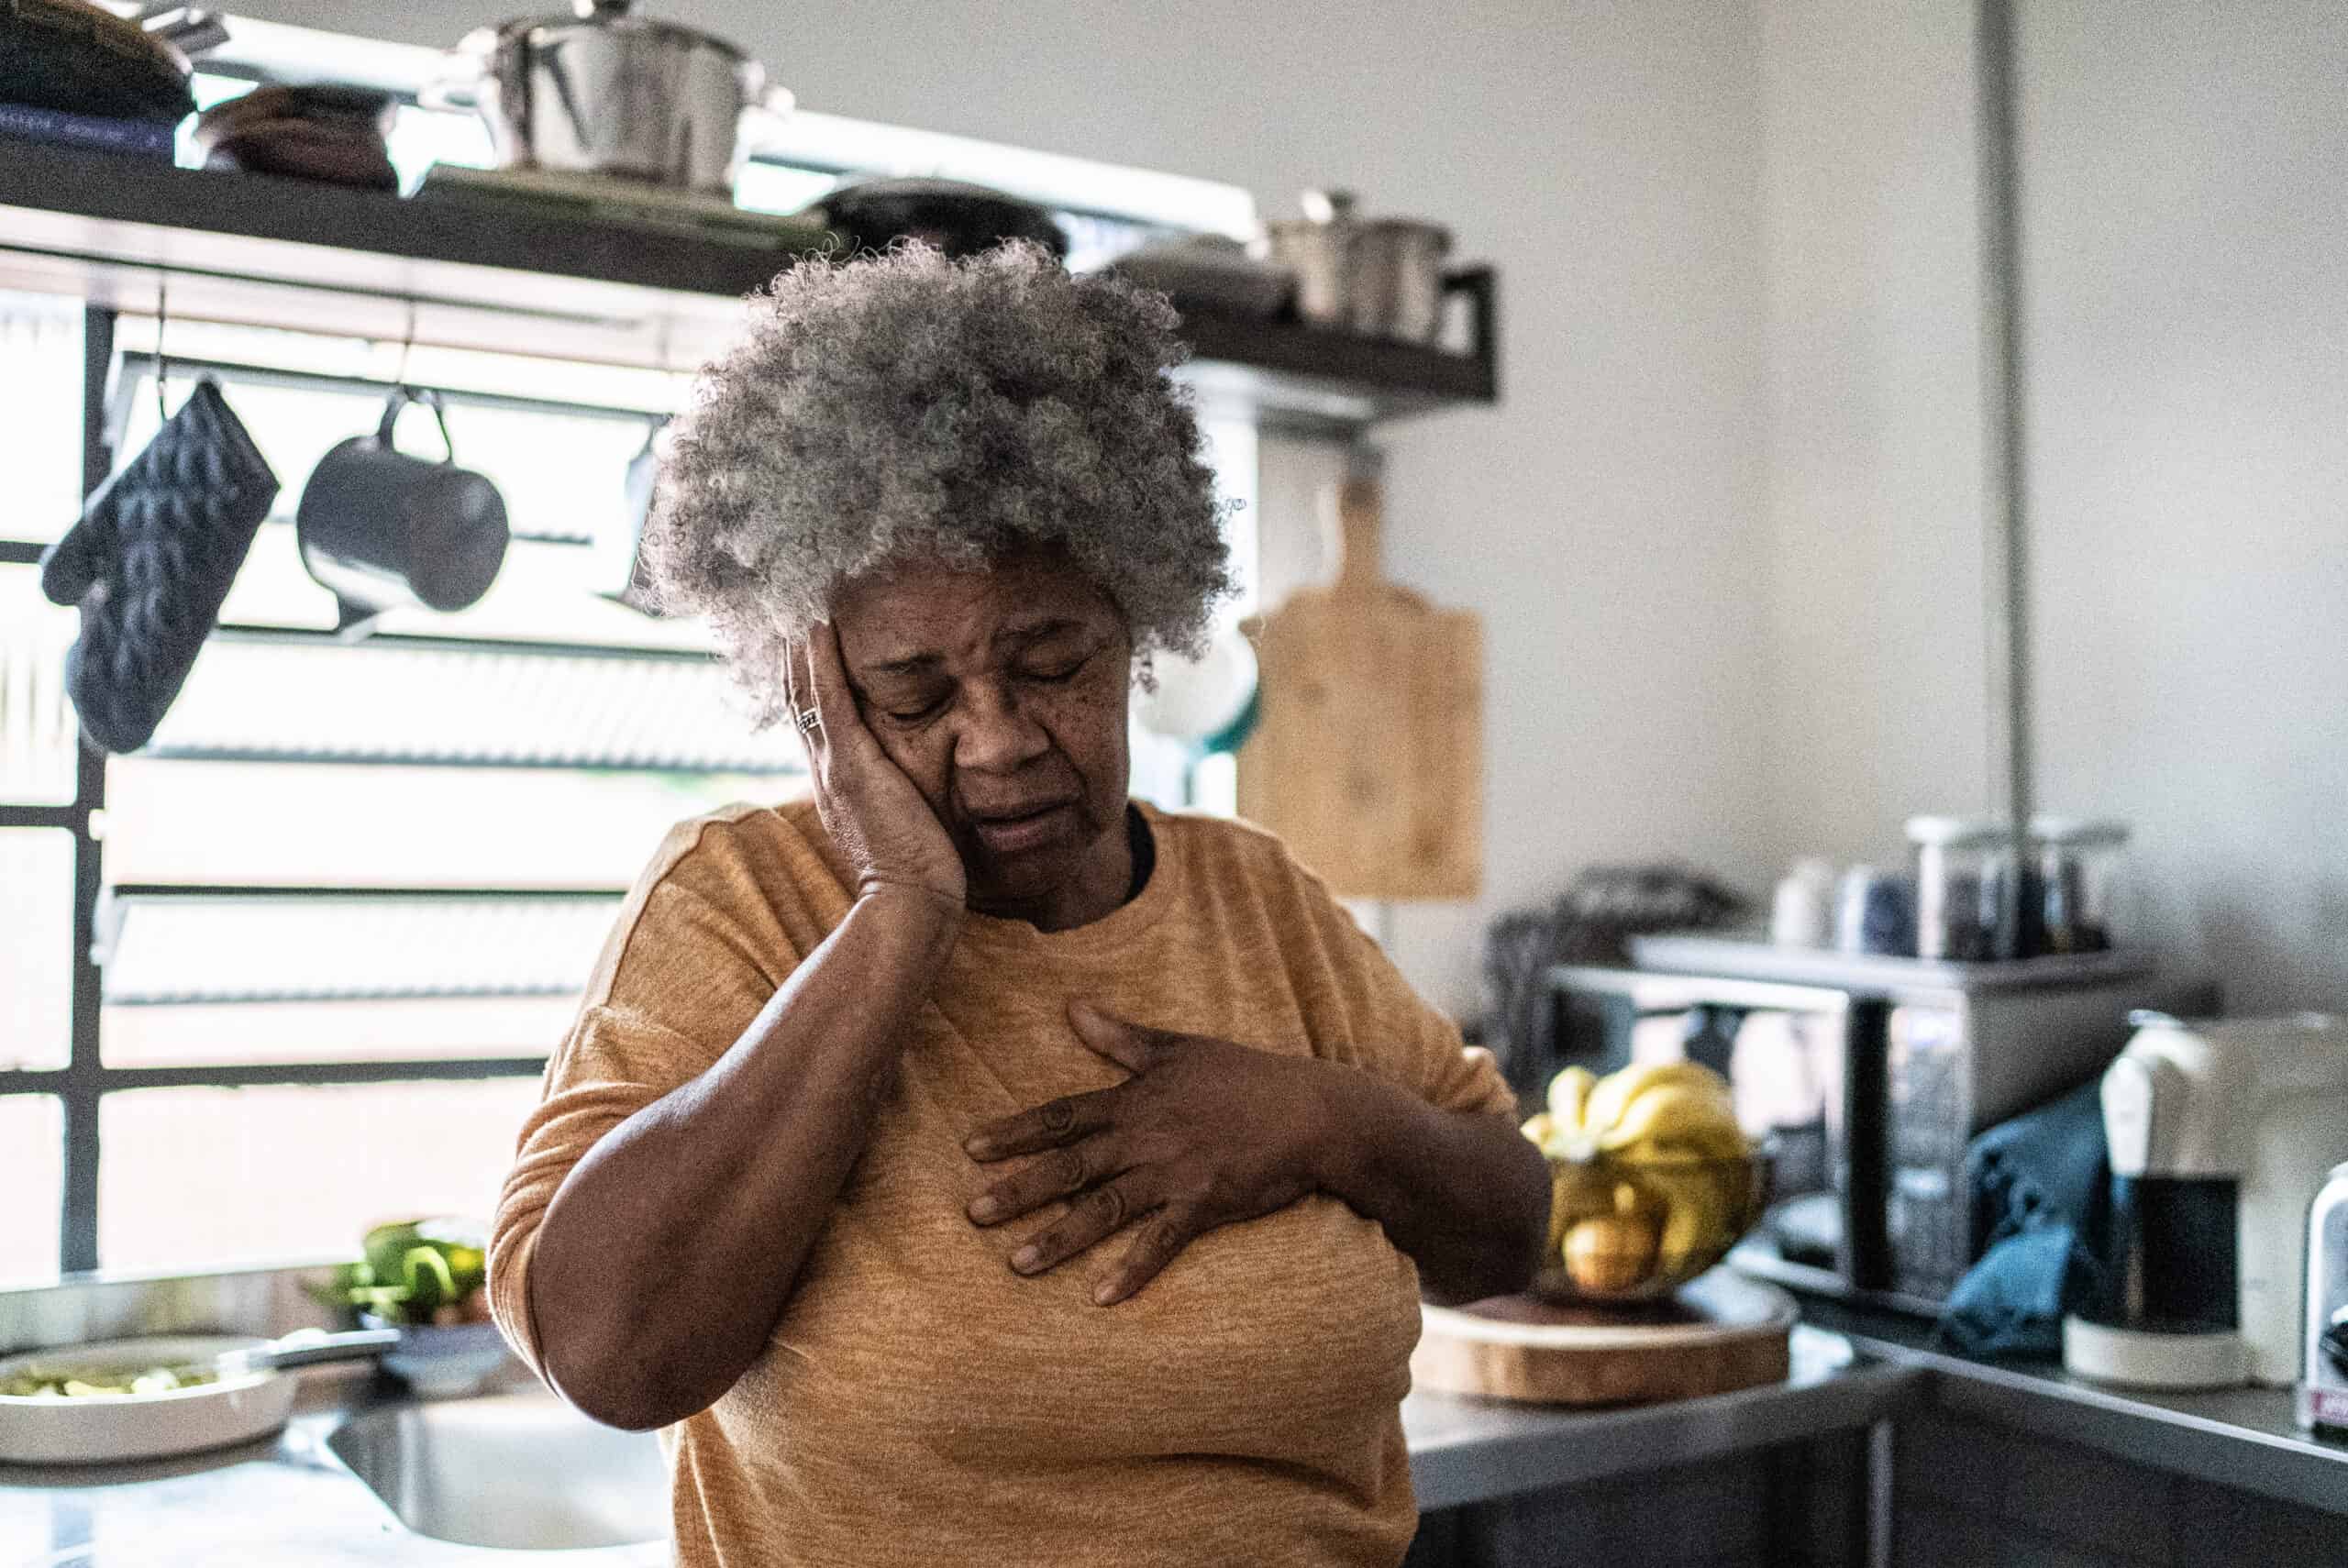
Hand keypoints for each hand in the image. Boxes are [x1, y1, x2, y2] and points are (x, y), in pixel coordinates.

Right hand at [787, 623, 964, 910]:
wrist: (909, 907)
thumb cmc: (919, 876)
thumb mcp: (902, 825)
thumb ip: (898, 798)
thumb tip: (913, 785)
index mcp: (835, 783)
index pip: (813, 718)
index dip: (805, 676)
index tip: (805, 636)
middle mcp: (824, 770)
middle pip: (798, 697)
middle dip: (795, 650)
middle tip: (793, 603)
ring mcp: (834, 766)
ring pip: (805, 691)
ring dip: (801, 642)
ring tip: (800, 598)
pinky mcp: (853, 765)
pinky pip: (828, 700)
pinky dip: (819, 659)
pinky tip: (816, 622)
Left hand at [962, 1002, 1331, 1304]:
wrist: (1313, 1112)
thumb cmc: (1246, 1076)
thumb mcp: (1179, 1047)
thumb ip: (1119, 1036)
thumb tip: (1070, 1005)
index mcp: (1136, 1100)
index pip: (1063, 1116)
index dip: (1015, 1131)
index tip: (971, 1147)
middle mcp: (1146, 1137)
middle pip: (1071, 1166)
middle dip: (1019, 1190)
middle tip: (971, 1214)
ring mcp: (1175, 1172)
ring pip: (1105, 1208)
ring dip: (1059, 1237)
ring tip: (1016, 1264)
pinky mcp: (1205, 1203)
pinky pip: (1162, 1243)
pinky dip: (1132, 1270)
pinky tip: (1100, 1298)